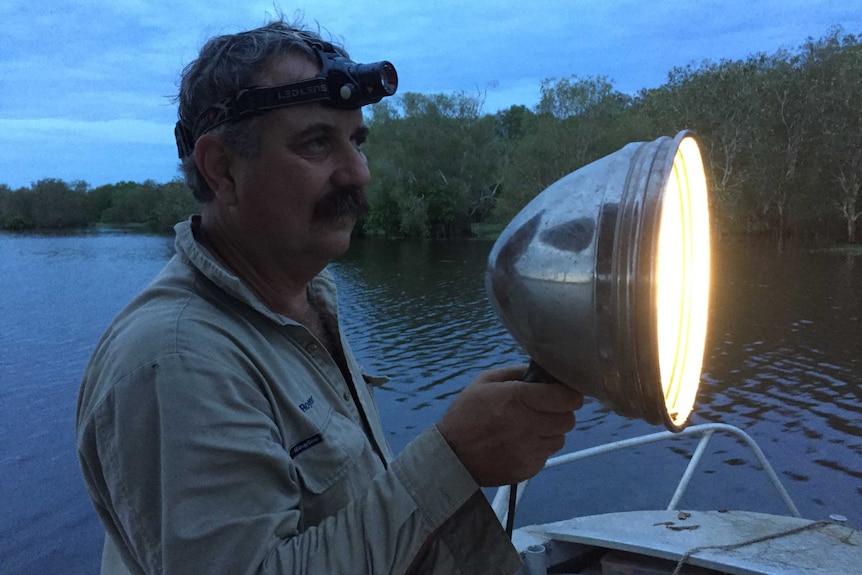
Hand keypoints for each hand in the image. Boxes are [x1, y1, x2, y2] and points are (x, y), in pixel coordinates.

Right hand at [436, 365, 583, 486]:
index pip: (566, 398)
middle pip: (568, 419)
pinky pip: (546, 455)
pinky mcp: (528, 468)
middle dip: (561, 412)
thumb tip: (540, 371)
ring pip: (560, 438)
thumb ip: (514, 373)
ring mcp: (529, 449)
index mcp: (518, 398)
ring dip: (551, 431)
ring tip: (531, 428)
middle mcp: (528, 424)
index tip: (563, 394)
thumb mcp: (484, 382)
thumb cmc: (466, 414)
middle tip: (546, 410)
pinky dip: (539, 448)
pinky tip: (521, 444)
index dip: (569, 394)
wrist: (452, 456)